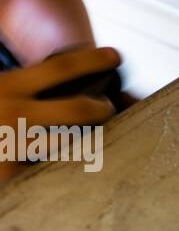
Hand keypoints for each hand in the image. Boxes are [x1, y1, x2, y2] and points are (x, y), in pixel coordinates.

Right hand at [0, 46, 119, 181]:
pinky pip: (44, 169)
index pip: (61, 67)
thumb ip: (18, 83)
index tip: (115, 55)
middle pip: (77, 108)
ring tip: (89, 140)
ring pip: (67, 142)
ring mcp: (11, 145)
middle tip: (107, 107)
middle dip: (100, 108)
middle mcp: (12, 114)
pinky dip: (55, 167)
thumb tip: (55, 71)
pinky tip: (65, 169)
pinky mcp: (8, 175)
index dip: (91, 60)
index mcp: (7, 87)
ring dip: (83, 141)